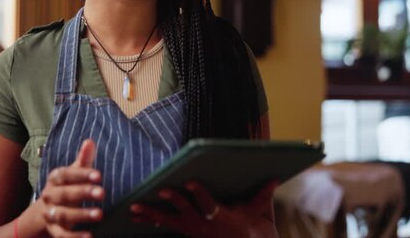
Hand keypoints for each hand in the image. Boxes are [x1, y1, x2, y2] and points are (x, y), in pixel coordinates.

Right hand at [18, 139, 103, 237]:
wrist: (46, 211)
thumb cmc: (67, 187)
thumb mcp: (74, 173)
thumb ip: (83, 159)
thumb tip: (90, 141)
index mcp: (54, 179)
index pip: (64, 174)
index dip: (80, 174)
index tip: (99, 175)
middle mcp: (49, 196)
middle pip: (63, 194)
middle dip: (83, 193)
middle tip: (103, 193)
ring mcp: (50, 214)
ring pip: (63, 215)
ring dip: (81, 215)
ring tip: (100, 214)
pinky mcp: (54, 231)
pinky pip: (62, 235)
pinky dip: (75, 236)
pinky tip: (90, 235)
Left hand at [130, 180, 278, 237]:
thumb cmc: (249, 228)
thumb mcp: (258, 213)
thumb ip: (263, 194)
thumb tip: (275, 177)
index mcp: (220, 218)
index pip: (208, 205)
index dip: (199, 194)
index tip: (190, 182)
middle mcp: (203, 225)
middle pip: (185, 213)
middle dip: (173, 201)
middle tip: (162, 190)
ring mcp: (192, 229)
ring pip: (168, 220)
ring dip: (151, 213)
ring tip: (134, 206)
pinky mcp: (184, 231)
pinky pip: (164, 225)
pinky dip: (149, 219)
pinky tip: (134, 214)